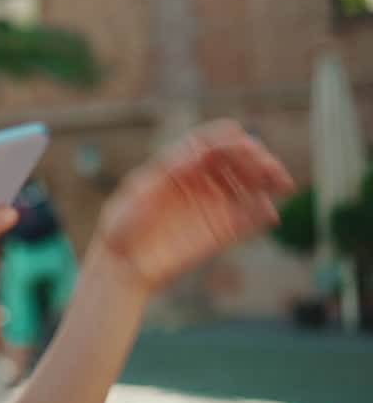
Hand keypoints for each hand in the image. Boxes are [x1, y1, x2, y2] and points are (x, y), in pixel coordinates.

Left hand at [92, 120, 295, 293]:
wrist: (121, 263)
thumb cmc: (121, 224)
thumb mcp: (139, 193)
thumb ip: (169, 173)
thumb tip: (199, 152)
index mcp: (177, 167)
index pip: (209, 145)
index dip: (228, 139)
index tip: (243, 140)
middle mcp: (198, 183)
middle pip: (233, 162)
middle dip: (254, 159)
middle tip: (269, 165)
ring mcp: (211, 206)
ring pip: (246, 186)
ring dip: (266, 181)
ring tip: (281, 183)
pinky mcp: (220, 232)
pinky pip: (246, 219)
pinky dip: (260, 214)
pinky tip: (269, 214)